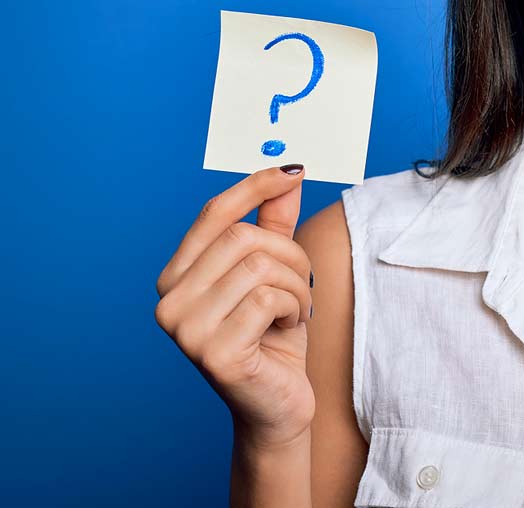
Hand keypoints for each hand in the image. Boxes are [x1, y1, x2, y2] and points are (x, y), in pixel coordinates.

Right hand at [154, 163, 314, 448]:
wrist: (279, 405)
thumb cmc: (274, 337)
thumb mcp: (277, 273)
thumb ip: (275, 225)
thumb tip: (287, 174)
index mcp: (176, 278)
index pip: (213, 215)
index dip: (254, 187)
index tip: (292, 171)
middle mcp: (169, 302)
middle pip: (243, 238)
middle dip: (289, 256)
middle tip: (301, 286)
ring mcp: (186, 330)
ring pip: (259, 266)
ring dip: (296, 286)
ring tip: (293, 312)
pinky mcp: (214, 352)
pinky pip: (269, 299)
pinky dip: (294, 309)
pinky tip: (286, 331)